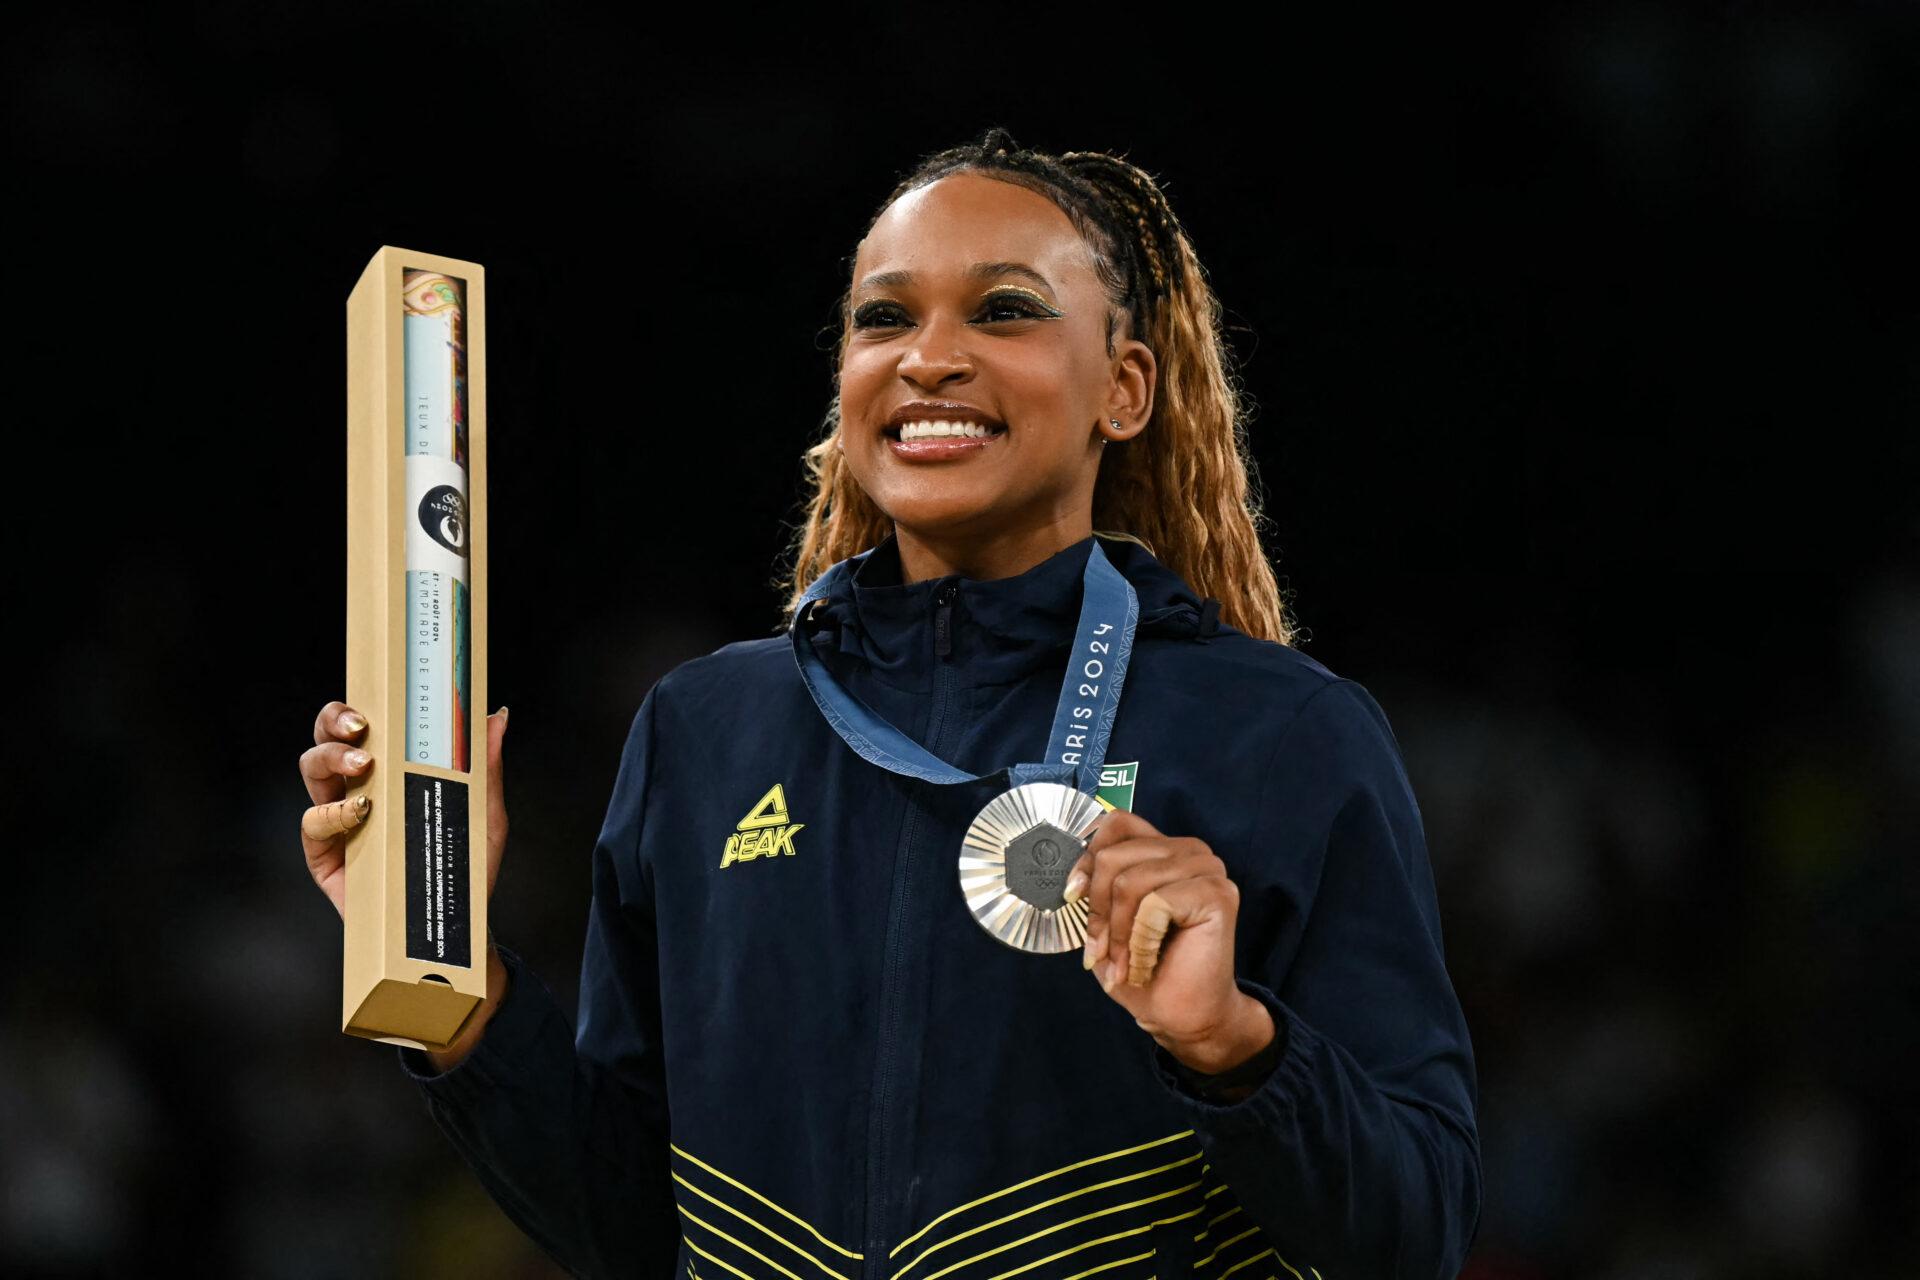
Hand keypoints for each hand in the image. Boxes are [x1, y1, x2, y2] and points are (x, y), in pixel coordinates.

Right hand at [298, 701, 510, 922]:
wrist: (453, 925)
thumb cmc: (467, 866)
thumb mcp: (485, 813)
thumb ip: (486, 766)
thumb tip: (495, 716)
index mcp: (392, 770)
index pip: (364, 727)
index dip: (358, 707)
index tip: (377, 702)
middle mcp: (359, 787)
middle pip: (326, 738)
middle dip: (334, 720)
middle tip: (361, 726)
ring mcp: (339, 820)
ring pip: (312, 771)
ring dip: (331, 757)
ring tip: (364, 766)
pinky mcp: (326, 855)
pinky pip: (312, 823)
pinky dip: (331, 812)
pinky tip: (358, 812)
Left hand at [1064, 808, 1273, 1073]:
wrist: (1182, 1015)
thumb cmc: (1146, 967)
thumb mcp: (1108, 918)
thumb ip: (1097, 882)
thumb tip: (1071, 873)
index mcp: (1165, 848)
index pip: (1116, 824)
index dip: (1086, 859)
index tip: (1072, 897)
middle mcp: (1190, 850)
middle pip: (1114, 856)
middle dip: (1098, 912)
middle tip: (1101, 953)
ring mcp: (1207, 869)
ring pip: (1129, 882)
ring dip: (1118, 935)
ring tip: (1126, 963)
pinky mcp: (1216, 893)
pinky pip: (1153, 905)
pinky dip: (1140, 942)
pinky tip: (1148, 963)